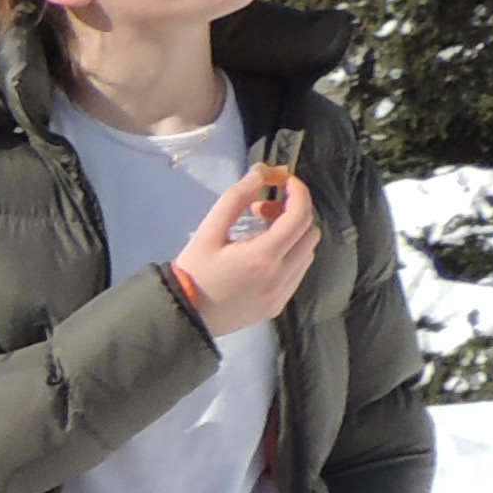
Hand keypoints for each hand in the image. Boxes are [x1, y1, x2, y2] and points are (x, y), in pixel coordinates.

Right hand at [178, 165, 317, 330]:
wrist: (183, 318)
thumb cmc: (193, 274)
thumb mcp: (207, 233)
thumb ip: (235, 199)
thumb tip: (260, 174)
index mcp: (263, 256)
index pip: (299, 215)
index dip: (297, 191)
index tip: (283, 181)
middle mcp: (280, 276)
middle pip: (310, 232)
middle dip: (293, 212)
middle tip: (263, 209)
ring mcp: (281, 294)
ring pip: (307, 253)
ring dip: (292, 234)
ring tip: (260, 232)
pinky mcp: (277, 305)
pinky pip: (297, 272)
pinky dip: (289, 255)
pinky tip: (262, 256)